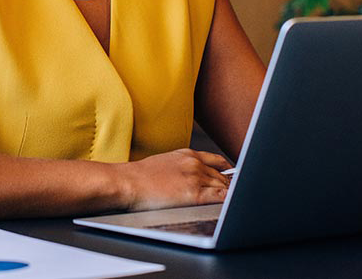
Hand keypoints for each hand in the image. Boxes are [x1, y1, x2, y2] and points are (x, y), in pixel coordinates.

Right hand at [117, 149, 231, 211]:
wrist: (128, 182)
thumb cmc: (141, 176)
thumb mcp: (166, 162)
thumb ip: (183, 166)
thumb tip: (193, 176)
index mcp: (188, 154)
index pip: (218, 161)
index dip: (227, 172)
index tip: (231, 179)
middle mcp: (195, 164)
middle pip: (224, 176)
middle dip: (230, 186)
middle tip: (233, 195)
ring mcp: (196, 178)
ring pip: (224, 186)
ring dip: (229, 194)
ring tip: (232, 203)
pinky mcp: (194, 195)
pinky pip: (220, 198)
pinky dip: (227, 201)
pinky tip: (229, 206)